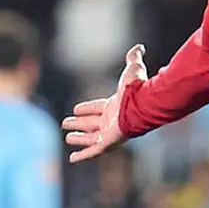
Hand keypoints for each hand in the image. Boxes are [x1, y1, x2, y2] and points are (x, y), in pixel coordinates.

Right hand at [62, 44, 146, 162]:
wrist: (143, 104)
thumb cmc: (137, 88)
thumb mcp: (133, 69)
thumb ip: (133, 58)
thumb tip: (139, 47)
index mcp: (116, 105)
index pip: (98, 107)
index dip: (87, 108)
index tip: (75, 109)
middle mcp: (112, 120)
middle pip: (93, 123)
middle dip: (80, 123)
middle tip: (66, 123)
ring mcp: (109, 132)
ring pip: (90, 137)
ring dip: (79, 138)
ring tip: (68, 138)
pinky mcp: (108, 143)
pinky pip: (92, 152)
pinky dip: (82, 156)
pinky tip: (72, 160)